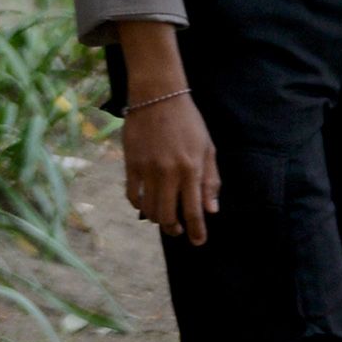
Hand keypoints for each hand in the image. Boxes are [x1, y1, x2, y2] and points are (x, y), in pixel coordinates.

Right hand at [123, 93, 219, 244]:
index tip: (198, 242)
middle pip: (168, 215)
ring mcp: (147, 170)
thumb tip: (212, 209)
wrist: (158, 98)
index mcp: (191, 169)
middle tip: (178, 231)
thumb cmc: (189, 123)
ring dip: (157, 219)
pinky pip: (131, 195)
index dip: (196, 230)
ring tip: (164, 219)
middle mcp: (168, 173)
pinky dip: (139, 205)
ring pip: (149, 209)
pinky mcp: (130, 165)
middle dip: (174, 229)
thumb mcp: (208, 148)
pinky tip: (146, 205)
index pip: (194, 210)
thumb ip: (210, 180)